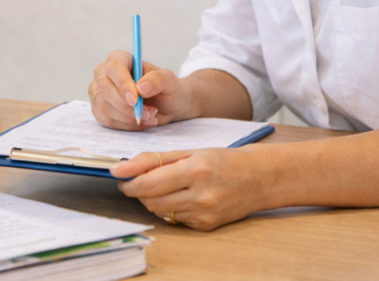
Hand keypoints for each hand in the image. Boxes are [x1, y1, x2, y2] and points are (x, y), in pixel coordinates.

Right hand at [89, 51, 198, 129]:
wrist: (165, 106)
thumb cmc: (166, 89)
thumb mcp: (169, 81)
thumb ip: (158, 79)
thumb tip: (141, 87)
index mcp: (120, 58)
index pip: (114, 67)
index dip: (122, 84)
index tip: (135, 100)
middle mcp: (105, 73)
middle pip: (104, 88)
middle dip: (126, 106)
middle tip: (147, 112)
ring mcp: (99, 91)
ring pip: (104, 106)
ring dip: (128, 117)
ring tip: (148, 116)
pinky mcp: (99, 109)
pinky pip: (106, 120)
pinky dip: (126, 125)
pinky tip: (139, 122)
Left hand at [110, 148, 265, 230]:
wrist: (259, 178)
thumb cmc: (223, 160)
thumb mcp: (189, 151)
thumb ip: (153, 160)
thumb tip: (121, 168)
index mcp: (195, 170)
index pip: (149, 184)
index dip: (129, 183)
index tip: (119, 178)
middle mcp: (201, 195)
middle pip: (151, 201)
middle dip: (138, 191)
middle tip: (137, 181)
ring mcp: (205, 214)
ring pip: (161, 212)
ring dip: (153, 200)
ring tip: (164, 186)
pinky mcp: (207, 226)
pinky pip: (176, 219)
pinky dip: (171, 208)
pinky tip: (182, 197)